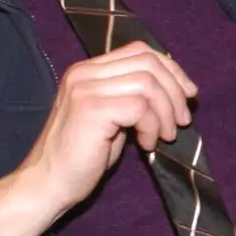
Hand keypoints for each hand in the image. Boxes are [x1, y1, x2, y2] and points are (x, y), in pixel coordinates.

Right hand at [0, 42, 198, 235]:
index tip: (188, 94)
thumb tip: (177, 86)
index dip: (171, 69)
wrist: (47, 185)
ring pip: (148, 84)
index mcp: (88, 70)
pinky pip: (140, 107)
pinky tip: (145, 144)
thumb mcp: (113, 117)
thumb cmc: (83, 156)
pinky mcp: (91, 109)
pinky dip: (152, 126)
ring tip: (164, 136)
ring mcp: (85, 89)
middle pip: (148, 62)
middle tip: (182, 120)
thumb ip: (134, 95)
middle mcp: (84, 73)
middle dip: (175, 90)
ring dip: (165, 112)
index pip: (141, 51)